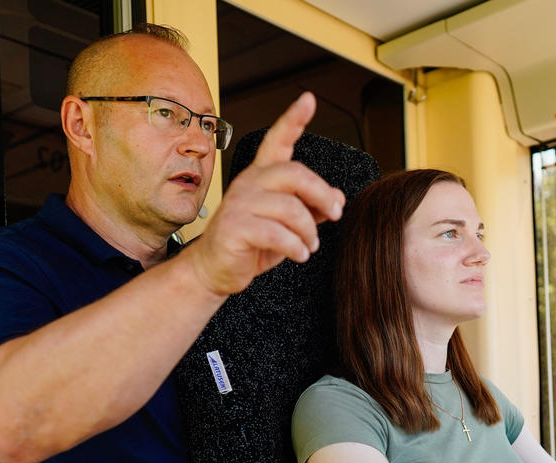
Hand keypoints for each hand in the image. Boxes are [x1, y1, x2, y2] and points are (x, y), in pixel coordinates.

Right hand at [187, 92, 345, 295]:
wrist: (216, 269)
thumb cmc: (253, 243)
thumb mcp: (289, 224)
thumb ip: (312, 208)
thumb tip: (338, 198)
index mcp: (262, 176)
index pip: (277, 140)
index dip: (293, 120)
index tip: (309, 99)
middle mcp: (248, 183)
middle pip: (294, 174)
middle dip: (321, 195)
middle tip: (336, 214)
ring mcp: (238, 204)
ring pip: (290, 208)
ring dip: (308, 231)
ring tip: (309, 246)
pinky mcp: (234, 227)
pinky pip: (276, 233)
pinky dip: (295, 246)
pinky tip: (300, 254)